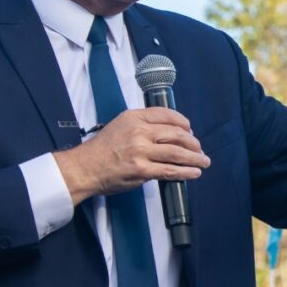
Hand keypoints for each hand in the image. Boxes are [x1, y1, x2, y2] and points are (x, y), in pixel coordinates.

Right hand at [54, 108, 209, 205]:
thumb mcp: (120, 126)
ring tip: (204, 161)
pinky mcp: (142, 170)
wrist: (83, 168)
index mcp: (134, 117)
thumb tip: (169, 133)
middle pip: (176, 134)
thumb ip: (142, 126)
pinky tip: (194, 172)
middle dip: (193, 142)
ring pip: (177, 152)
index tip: (190, 130)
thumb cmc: (101, 150)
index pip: (167, 115)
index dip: (184, 123)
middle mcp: (139, 132)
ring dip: (195, 157)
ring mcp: (141, 151)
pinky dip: (186, 172)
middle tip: (199, 149)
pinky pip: (170, 170)